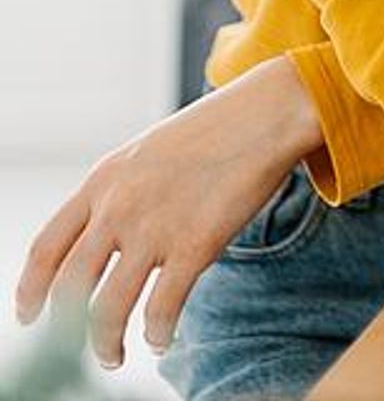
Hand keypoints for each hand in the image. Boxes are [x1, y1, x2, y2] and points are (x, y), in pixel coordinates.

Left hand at [12, 55, 323, 369]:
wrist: (267, 114)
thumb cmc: (215, 131)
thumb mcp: (146, 152)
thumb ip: (118, 191)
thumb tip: (103, 235)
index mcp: (102, 181)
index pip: (45, 248)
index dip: (30, 290)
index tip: (29, 314)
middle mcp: (119, 208)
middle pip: (69, 286)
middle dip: (65, 328)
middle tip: (75, 346)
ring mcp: (155, 227)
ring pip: (107, 308)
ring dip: (105, 343)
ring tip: (113, 356)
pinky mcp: (196, 244)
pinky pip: (162, 308)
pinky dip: (157, 333)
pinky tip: (162, 339)